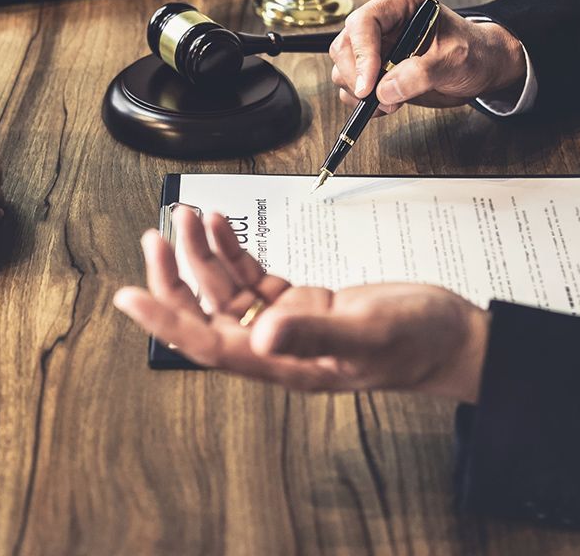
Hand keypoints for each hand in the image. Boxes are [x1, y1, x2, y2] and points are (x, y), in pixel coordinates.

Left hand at [114, 207, 488, 402]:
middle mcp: (278, 346)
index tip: (129, 296)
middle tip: (156, 237)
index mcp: (284, 362)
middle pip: (207, 314)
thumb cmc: (416, 342)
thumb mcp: (368, 333)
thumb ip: (315, 335)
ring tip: (188, 218)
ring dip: (204, 254)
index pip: (209, 343)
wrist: (449, 336)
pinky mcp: (304, 305)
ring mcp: (289, 324)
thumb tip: (260, 335)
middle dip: (176, 277)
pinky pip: (256, 278)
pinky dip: (236, 251)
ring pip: (228, 290)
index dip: (166, 320)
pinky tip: (223, 227)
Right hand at [329, 0, 526, 114]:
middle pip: (345, 47)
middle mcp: (383, 23)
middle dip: (358, 77)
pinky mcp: (374, 71)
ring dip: (359, 93)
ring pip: (343, 69)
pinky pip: (351, 88)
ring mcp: (376, 48)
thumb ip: (420, 73)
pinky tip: (387, 105)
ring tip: (392, 104)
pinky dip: (362, 103)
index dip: (361, 54)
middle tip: (381, 99)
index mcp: (401, 5)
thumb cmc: (474, 53)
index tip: (368, 86)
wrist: (482, 69)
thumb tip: (384, 91)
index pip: (364, 23)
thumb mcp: (454, 60)